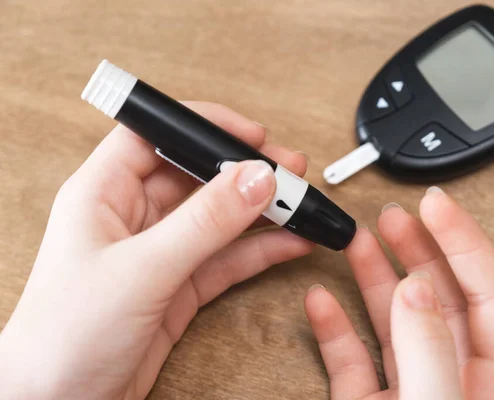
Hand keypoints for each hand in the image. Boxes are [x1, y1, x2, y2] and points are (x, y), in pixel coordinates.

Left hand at [0, 102, 313, 399]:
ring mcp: (159, 252)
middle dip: (244, 171)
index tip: (251, 133)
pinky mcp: (178, 286)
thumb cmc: (64, 338)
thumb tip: (255, 179)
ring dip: (259, 211)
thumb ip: (203, 223)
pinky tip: (289, 242)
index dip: (202, 126)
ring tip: (300, 205)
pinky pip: (227, 257)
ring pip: (218, 218)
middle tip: (289, 170)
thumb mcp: (141, 270)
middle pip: (196, 175)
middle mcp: (132, 217)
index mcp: (102, 193)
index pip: (155, 134)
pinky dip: (260, 250)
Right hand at [305, 188, 493, 398]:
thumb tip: (414, 288)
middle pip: (439, 297)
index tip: (435, 206)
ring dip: (373, 275)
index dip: (465, 243)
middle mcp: (451, 380)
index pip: (490, 295)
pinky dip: (332, 327)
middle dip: (417, 248)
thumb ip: (428, 350)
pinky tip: (321, 298)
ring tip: (356, 238)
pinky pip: (349, 358)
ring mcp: (408, 391)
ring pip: (393, 320)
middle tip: (393, 215)